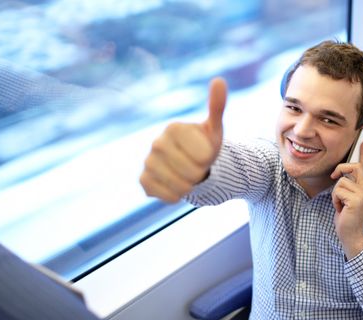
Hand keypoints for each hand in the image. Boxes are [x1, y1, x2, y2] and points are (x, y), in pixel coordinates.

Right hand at [139, 78, 226, 201]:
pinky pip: (169, 196)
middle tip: (196, 165)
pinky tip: (175, 184)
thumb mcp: (214, 128)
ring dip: (191, 185)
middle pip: (193, 172)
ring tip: (187, 174)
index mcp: (173, 128)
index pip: (205, 156)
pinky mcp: (144, 181)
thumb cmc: (203, 146)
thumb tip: (219, 80)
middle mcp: (156, 143)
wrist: (189, 166)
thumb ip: (216, 106)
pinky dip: (178, 195)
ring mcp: (147, 162)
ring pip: (182, 186)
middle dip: (201, 173)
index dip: (210, 158)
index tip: (204, 152)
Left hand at [330, 142, 362, 259]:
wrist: (350, 234)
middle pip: (354, 167)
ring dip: (335, 194)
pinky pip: (338, 190)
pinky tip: (340, 209)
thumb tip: (342, 173)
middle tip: (334, 176)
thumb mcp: (348, 197)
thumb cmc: (347, 215)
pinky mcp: (356, 200)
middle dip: (340, 169)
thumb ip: (349, 185)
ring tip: (340, 204)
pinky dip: (334, 200)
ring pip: (341, 181)